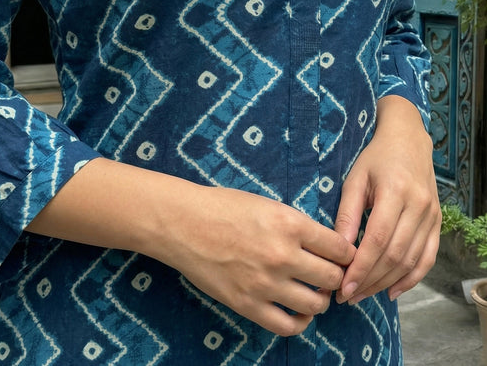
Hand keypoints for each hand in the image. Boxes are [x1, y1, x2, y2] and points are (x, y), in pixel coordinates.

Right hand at [157, 185, 355, 335]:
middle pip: (332, 278)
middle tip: (330, 273)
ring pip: (315, 304)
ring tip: (314, 290)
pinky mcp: (248, 305)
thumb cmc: (224, 207)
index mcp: (289, 224)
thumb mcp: (268, 204)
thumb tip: (325, 245)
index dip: (347, 253)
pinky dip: (301, 322)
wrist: (184, 223)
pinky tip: (299, 312)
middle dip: (337, 276)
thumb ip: (297, 226)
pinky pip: (287, 326)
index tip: (344, 255)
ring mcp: (265, 284)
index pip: (339, 247)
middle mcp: (282, 255)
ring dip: (320, 299)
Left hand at [334, 95, 440, 304]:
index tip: (343, 286)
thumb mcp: (355, 179)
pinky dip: (411, 278)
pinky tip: (391, 290)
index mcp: (395, 192)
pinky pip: (428, 258)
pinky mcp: (437, 222)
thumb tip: (338, 250)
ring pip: (411, 260)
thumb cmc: (375, 158)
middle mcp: (418, 206)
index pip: (378, 240)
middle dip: (370, 280)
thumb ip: (347, 214)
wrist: (408, 141)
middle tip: (347, 295)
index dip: (361, 267)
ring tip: (362, 294)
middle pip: (395, 255)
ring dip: (386, 282)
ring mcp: (431, 215)